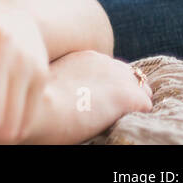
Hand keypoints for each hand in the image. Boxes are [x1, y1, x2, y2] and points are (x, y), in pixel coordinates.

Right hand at [21, 50, 152, 144]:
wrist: (39, 109)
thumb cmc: (35, 103)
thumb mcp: (49, 83)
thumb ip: (66, 82)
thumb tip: (69, 96)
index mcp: (85, 57)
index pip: (111, 69)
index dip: (109, 86)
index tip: (101, 100)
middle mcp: (105, 61)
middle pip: (132, 76)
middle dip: (127, 93)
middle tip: (114, 112)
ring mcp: (119, 77)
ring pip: (143, 91)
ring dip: (134, 105)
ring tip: (120, 120)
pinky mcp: (129, 96)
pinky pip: (146, 107)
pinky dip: (139, 117)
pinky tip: (121, 124)